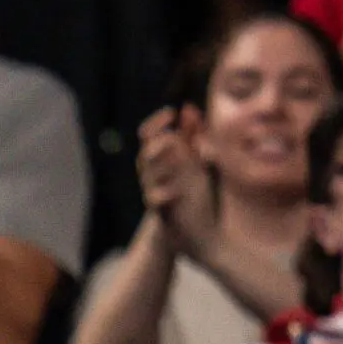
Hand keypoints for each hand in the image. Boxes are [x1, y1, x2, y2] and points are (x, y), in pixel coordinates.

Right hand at [135, 104, 214, 251]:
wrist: (198, 235)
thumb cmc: (196, 197)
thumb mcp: (197, 163)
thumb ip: (192, 137)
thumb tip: (189, 108)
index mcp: (163, 162)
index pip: (149, 136)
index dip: (156, 123)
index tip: (171, 112)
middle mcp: (156, 176)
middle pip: (144, 154)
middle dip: (157, 143)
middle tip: (174, 138)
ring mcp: (156, 193)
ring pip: (146, 175)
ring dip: (160, 163)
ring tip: (176, 153)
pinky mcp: (162, 213)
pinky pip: (154, 200)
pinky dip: (163, 193)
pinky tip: (175, 189)